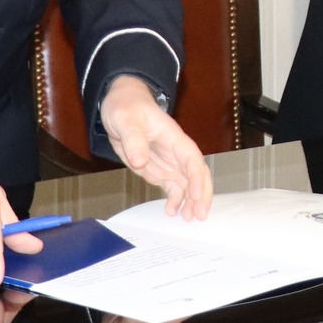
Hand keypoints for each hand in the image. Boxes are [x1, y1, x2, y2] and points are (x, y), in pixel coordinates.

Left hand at [101, 77, 214, 218]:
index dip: (196, 177)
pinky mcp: (158, 169)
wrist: (121, 104)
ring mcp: (168, 161)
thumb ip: (133, 139)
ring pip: (188, 184)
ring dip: (191, 201)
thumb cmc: (126, 106)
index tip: (195, 195)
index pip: (192, 158)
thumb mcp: (125, 118)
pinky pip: (172, 186)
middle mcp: (175, 151)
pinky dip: (176, 200)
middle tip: (200, 214)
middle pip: (197, 173)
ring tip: (189, 218)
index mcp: (172, 137)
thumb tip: (139, 161)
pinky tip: (172, 211)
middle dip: (202, 194)